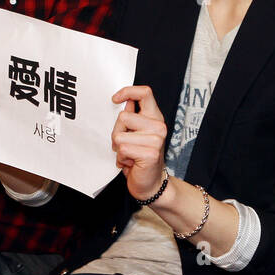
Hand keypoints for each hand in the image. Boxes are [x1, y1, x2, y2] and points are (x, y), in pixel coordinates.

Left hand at [112, 85, 167, 199]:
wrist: (151, 183)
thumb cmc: (142, 158)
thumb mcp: (138, 133)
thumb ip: (134, 116)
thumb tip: (126, 102)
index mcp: (156, 118)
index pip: (145, 93)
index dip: (127, 92)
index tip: (115, 99)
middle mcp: (159, 127)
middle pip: (124, 116)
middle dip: (117, 131)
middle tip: (126, 144)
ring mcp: (156, 140)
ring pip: (119, 135)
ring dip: (119, 148)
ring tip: (129, 154)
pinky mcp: (150, 153)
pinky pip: (122, 149)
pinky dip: (122, 158)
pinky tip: (131, 162)